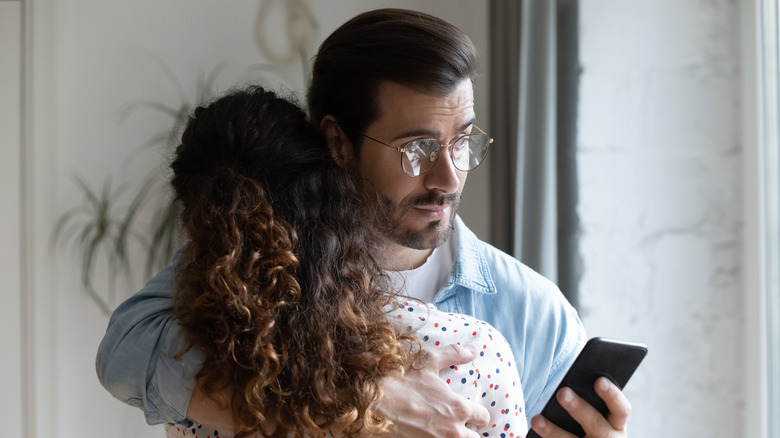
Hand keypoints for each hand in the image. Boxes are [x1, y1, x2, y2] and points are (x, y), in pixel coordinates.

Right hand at [375, 343, 490, 437]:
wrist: (370, 402)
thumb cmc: (400, 380)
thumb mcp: (428, 362)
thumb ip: (455, 354)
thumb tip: (475, 348)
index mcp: (459, 409)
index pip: (483, 418)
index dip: (478, 414)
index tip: (471, 412)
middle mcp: (453, 431)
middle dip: (469, 431)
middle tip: (457, 424)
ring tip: (444, 431)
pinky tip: (428, 435)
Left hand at [529, 377, 630, 436]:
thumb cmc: (592, 426)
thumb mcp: (600, 417)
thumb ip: (591, 400)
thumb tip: (568, 384)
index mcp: (617, 425)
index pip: (621, 409)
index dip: (612, 395)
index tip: (598, 380)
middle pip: (595, 424)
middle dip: (578, 408)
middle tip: (562, 392)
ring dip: (553, 431)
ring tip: (536, 419)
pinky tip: (524, 436)